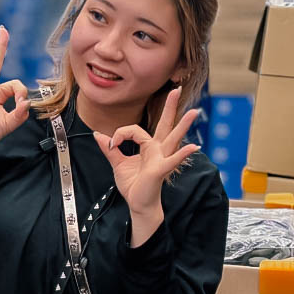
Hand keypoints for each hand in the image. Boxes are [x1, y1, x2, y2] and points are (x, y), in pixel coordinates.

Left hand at [93, 88, 200, 217]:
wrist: (138, 204)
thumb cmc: (133, 185)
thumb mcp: (118, 164)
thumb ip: (110, 149)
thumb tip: (98, 134)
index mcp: (148, 147)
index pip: (134, 129)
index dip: (120, 134)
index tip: (111, 144)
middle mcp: (158, 150)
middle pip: (165, 125)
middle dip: (170, 107)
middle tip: (178, 88)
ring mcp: (161, 158)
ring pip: (173, 138)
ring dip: (184, 124)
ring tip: (195, 111)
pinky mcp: (161, 170)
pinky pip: (172, 160)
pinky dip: (182, 154)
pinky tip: (194, 147)